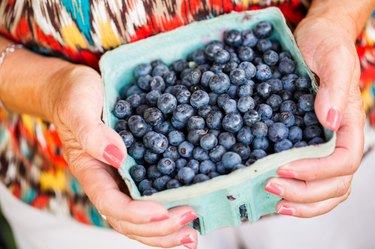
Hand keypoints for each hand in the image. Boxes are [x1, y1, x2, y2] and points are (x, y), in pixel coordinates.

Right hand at [50, 65, 197, 247]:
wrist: (77, 90)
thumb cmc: (74, 96)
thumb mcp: (78, 106)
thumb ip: (91, 131)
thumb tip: (116, 155)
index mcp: (90, 170)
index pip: (110, 202)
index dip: (135, 213)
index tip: (162, 212)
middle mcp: (108, 180)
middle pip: (127, 220)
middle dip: (157, 228)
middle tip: (188, 220)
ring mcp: (123, 178)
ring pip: (140, 218)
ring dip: (165, 230)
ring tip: (191, 232)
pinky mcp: (138, 170)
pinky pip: (151, 198)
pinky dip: (168, 212)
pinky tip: (190, 213)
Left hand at [264, 16, 364, 216]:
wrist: (313, 39)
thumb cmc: (325, 45)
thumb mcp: (331, 58)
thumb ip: (334, 87)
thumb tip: (330, 121)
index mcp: (350, 124)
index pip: (344, 161)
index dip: (316, 171)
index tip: (284, 168)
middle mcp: (340, 140)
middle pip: (336, 183)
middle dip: (305, 192)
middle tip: (271, 187)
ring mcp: (325, 146)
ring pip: (328, 190)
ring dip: (304, 202)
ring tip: (277, 203)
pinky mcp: (307, 145)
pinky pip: (312, 179)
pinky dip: (300, 195)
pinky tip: (279, 196)